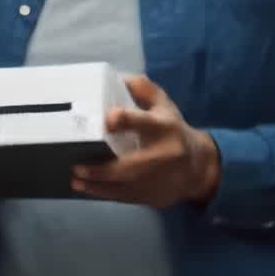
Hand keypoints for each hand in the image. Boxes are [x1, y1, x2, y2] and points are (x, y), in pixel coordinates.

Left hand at [71, 75, 219, 207]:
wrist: (198, 167)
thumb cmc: (173, 131)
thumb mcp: (165, 106)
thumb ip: (144, 90)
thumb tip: (119, 78)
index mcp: (164, 127)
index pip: (145, 122)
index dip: (126, 120)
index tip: (108, 120)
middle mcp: (163, 155)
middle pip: (132, 165)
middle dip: (103, 169)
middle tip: (78, 167)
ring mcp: (159, 179)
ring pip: (126, 186)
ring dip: (98, 186)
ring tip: (76, 181)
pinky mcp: (154, 195)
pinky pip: (126, 197)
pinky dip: (105, 194)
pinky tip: (87, 190)